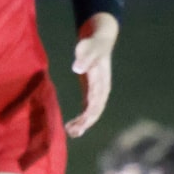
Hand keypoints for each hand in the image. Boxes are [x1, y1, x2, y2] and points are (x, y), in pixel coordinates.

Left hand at [65, 14, 117, 137]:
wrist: (100, 41)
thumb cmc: (93, 44)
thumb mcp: (88, 48)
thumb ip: (84, 58)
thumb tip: (77, 68)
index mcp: (102, 81)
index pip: (96, 101)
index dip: (89, 113)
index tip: (81, 123)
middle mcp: (102, 89)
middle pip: (96, 110)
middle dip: (86, 122)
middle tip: (73, 132)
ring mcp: (98, 91)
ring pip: (93, 112)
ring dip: (84, 123)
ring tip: (71, 133)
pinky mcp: (91, 91)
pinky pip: (88, 108)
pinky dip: (82, 118)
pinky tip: (73, 127)